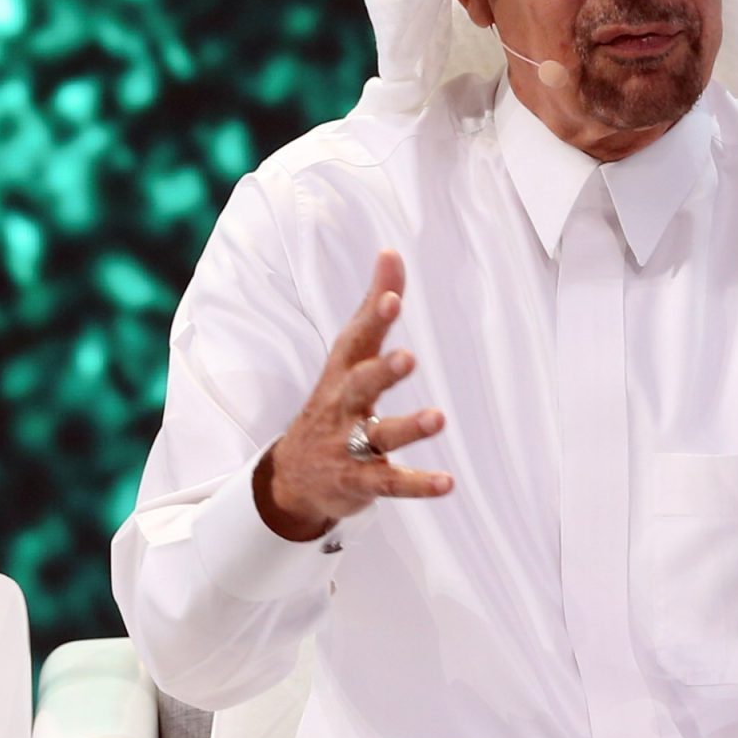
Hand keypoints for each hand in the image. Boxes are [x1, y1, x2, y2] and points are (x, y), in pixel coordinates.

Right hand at [257, 249, 451, 540]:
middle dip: (382, 371)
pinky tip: (447, 483)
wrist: (291, 476)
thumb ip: (374, 307)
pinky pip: (390, 483)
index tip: (392, 298)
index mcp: (343, 371)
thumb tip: (391, 252)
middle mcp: (344, 405)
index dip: (374, 319)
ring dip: (408, 428)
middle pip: (360, 385)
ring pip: (379, 436)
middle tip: (408, 357)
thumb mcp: (349, 355)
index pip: (358, 340)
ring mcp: (349, 445)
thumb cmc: (333, 402)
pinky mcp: (360, 481)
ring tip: (438, 418)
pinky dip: (417, 484)